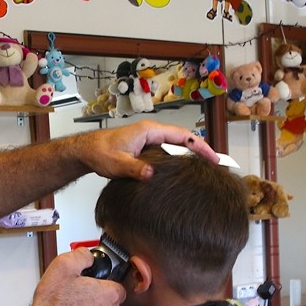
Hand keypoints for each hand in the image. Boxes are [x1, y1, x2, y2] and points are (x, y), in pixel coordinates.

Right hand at [25, 249, 124, 305]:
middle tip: (77, 293)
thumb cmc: (52, 304)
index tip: (90, 282)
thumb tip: (88, 255)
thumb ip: (82, 255)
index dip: (102, 281)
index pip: (117, 284)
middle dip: (97, 296)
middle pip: (110, 300)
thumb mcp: (63, 265)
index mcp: (110, 294)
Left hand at [74, 120, 219, 179]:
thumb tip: (152, 174)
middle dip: (201, 151)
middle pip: (184, 140)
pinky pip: (167, 153)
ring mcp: (149, 140)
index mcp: (150, 131)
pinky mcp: (146, 148)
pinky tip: (183, 173)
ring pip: (176, 147)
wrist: (87, 151)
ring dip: (190, 157)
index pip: (183, 136)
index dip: (201, 147)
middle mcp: (152, 133)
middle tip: (217, 166)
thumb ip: (135, 168)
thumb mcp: (117, 164)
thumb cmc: (100, 152)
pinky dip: (178, 161)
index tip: (214, 159)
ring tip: (205, 170)